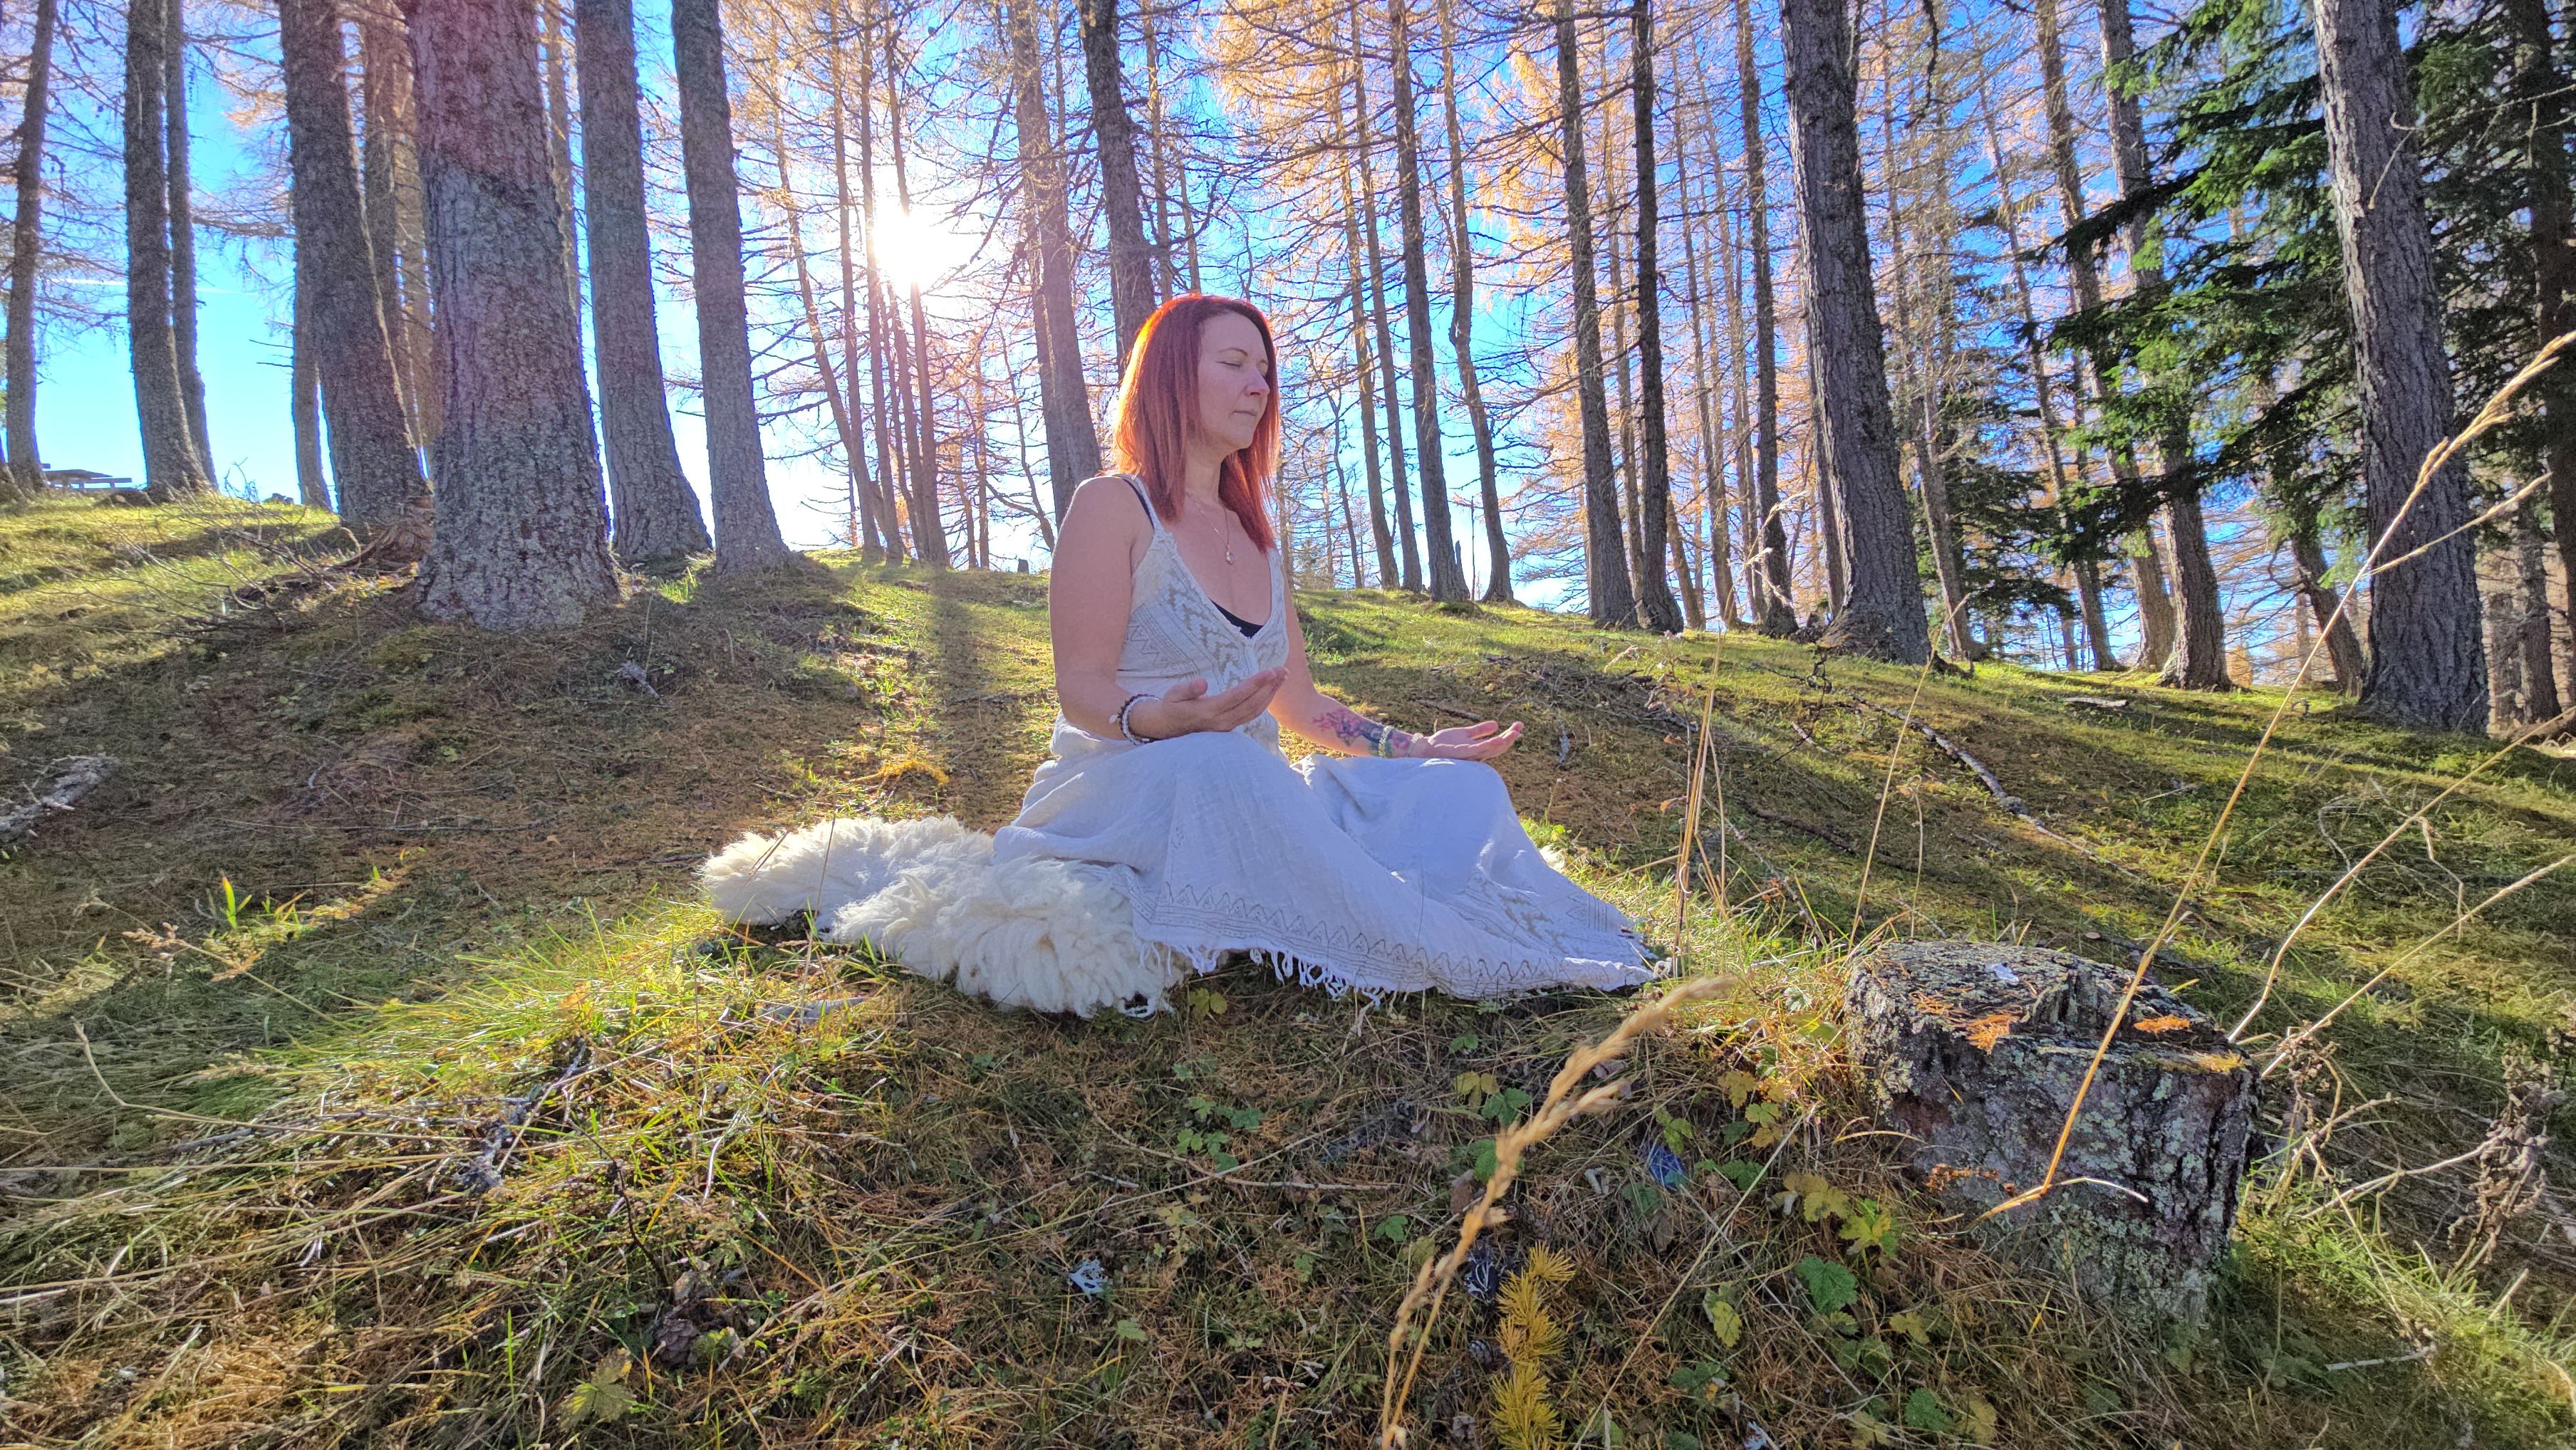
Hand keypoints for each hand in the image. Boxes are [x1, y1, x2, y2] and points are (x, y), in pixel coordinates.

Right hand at [1130, 668, 1285, 739]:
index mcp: (1209, 711)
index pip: (1237, 696)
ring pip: (1255, 711)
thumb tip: (1202, 682)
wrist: (1167, 728)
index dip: (1255, 684)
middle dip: (1269, 687)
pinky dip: (1265, 702)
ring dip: (1271, 694)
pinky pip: (1252, 715)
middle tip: (1283, 670)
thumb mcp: (1172, 695)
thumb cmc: (1171, 706)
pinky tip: (1271, 690)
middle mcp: (1222, 721)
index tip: (1270, 672)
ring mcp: (1228, 726)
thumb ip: (1187, 689)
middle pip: (1252, 704)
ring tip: (1283, 677)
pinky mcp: (1230, 727)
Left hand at [1412, 719, 1522, 760]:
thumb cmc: (1443, 744)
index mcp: (1478, 750)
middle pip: (1497, 747)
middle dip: (1510, 737)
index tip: (1518, 726)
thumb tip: (1496, 724)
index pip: (1497, 743)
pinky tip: (1498, 740)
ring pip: (1490, 750)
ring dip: (1503, 742)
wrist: (1425, 749)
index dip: (1508, 735)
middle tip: (1520, 726)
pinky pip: (1477, 751)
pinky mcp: (1461, 754)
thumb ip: (1479, 730)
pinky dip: (1488, 746)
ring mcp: (1469, 755)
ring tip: (1514, 733)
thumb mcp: (1464, 734)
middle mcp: (1476, 755)